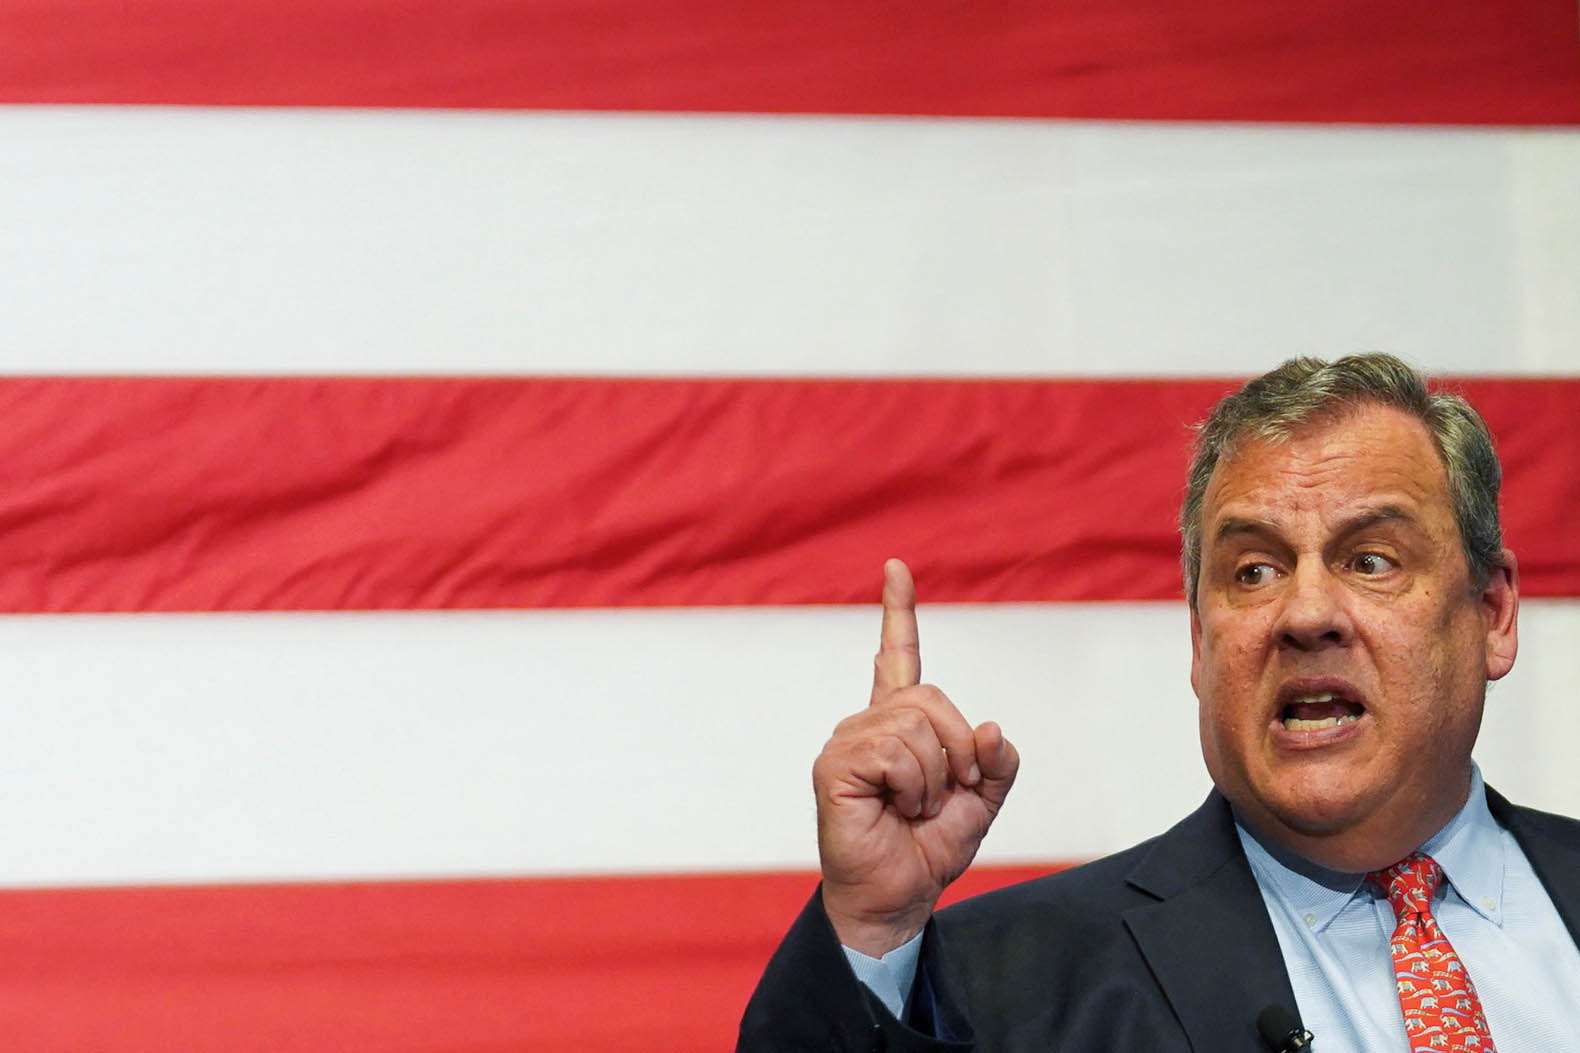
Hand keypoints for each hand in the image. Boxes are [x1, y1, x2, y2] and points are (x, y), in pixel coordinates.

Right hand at [813, 559, 1018, 955]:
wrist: (899, 896)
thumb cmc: (930, 848)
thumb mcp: (983, 801)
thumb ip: (997, 762)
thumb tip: (990, 728)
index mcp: (899, 722)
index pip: (898, 655)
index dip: (898, 611)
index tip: (896, 568)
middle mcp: (869, 722)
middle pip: (931, 699)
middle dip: (958, 750)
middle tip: (944, 795)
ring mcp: (848, 740)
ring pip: (916, 728)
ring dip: (933, 780)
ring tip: (913, 808)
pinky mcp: (834, 765)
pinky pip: (895, 754)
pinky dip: (912, 788)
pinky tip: (894, 810)